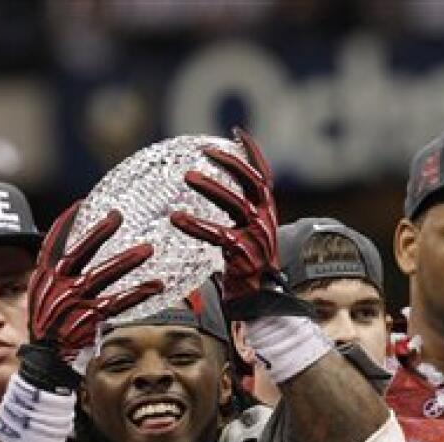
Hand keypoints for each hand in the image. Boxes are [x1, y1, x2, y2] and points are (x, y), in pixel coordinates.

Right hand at [29, 203, 162, 359]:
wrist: (45, 362)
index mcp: (44, 279)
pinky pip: (118, 303)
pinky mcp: (90, 320)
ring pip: (102, 276)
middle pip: (78, 253)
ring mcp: (73, 304)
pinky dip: (138, 293)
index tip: (82, 203)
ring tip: (147, 249)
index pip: (52, 244)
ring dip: (125, 261)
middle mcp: (57, 288)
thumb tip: (67, 251)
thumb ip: (53, 275)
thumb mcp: (40, 297)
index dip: (66, 222)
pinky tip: (156, 285)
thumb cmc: (47, 327)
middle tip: (117, 216)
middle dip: (98, 233)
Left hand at [170, 127, 277, 304]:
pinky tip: (176, 218)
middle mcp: (267, 221)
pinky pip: (217, 234)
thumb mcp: (244, 242)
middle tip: (206, 150)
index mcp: (268, 214)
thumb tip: (205, 204)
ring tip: (187, 176)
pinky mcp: (243, 254)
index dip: (252, 151)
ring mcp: (257, 237)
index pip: (265, 175)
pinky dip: (195, 224)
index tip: (235, 132)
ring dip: (212, 186)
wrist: (259, 307)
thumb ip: (234, 221)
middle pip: (254, 181)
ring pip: (236, 203)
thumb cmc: (245, 276)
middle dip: (231, 161)